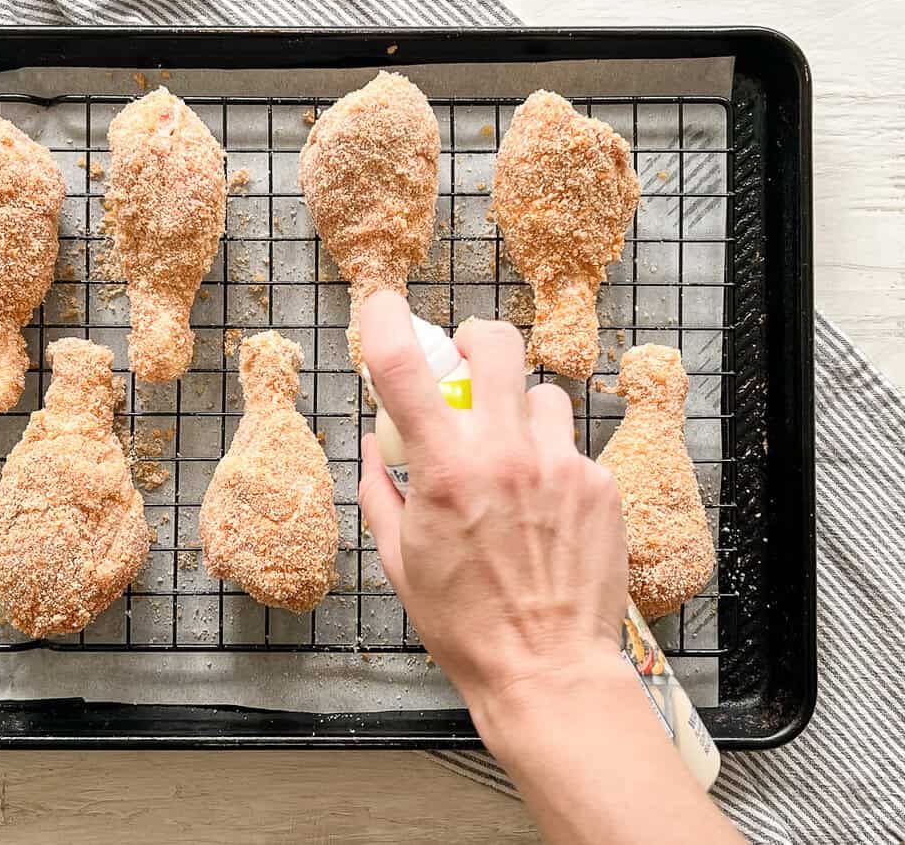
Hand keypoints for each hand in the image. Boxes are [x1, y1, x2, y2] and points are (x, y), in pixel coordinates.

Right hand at [357, 291, 628, 711]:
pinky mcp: (600, 484)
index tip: (382, 305)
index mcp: (446, 474)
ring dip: (521, 413)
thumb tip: (373, 446)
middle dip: (477, 341)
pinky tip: (547, 509)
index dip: (387, 323)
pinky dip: (554, 464)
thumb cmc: (465, 623)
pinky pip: (573, 447)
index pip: (404, 372)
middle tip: (470, 364)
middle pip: (496, 346)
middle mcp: (506, 456)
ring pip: (542, 396)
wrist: (547, 668)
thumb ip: (379, 491)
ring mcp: (560, 466)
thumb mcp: (400, 560)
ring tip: (517, 460)